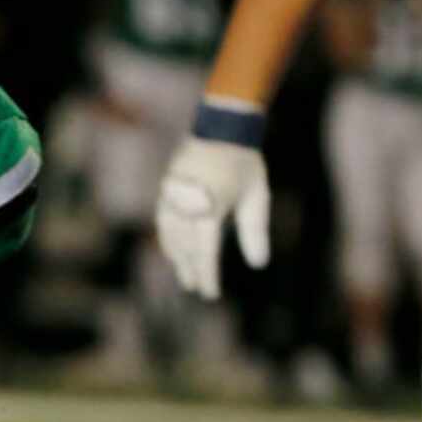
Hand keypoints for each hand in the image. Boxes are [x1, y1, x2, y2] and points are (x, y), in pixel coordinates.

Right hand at [156, 135, 269, 300]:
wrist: (221, 127)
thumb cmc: (244, 163)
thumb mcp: (257, 197)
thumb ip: (256, 232)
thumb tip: (258, 263)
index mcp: (211, 209)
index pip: (205, 253)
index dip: (207, 276)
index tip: (210, 294)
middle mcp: (187, 206)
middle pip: (185, 249)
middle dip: (190, 270)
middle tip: (195, 288)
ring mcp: (173, 198)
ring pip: (169, 238)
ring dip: (177, 258)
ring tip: (184, 273)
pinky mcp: (166, 191)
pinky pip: (163, 223)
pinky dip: (168, 240)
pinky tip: (173, 249)